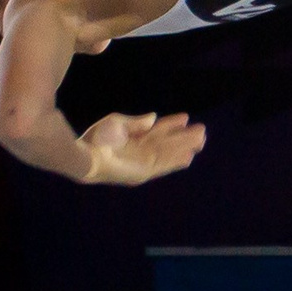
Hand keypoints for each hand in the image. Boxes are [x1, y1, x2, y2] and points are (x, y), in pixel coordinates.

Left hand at [77, 111, 206, 185]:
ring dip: (185, 147)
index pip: (158, 130)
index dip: (172, 124)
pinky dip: (177, 161)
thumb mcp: (118, 123)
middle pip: (168, 143)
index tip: (185, 117)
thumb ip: (137, 122)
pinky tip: (189, 157)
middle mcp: (142, 150)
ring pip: (170, 153)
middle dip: (184, 137)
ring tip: (201, 141)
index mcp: (135, 138)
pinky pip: (165, 165)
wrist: (89, 155)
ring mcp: (144, 162)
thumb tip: (154, 117)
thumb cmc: (98, 138)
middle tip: (202, 130)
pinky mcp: (145, 172)